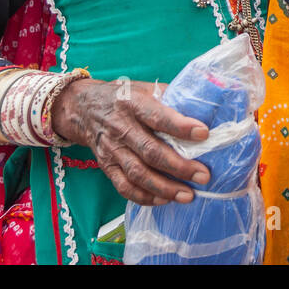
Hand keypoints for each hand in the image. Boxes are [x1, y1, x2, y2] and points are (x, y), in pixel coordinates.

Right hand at [51, 79, 211, 205]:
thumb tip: (205, 107)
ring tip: (188, 195)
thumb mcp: (144, 88)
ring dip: (164, 187)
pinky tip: (164, 200)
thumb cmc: (124, 97)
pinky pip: (124, 186)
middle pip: (150, 151)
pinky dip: (144, 197)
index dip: (181, 126)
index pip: (158, 117)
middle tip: (203, 175)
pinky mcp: (106, 166)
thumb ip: (170, 98)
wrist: (83, 108)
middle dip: (179, 166)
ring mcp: (112, 149)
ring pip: (138, 173)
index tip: (204, 133)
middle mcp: (121, 127)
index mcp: (133, 103)